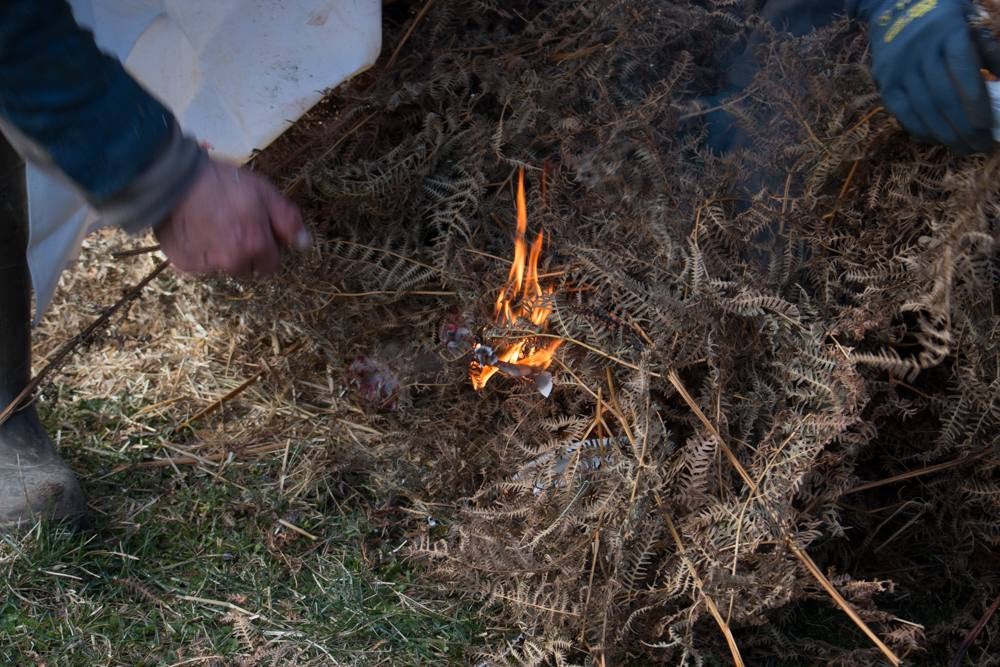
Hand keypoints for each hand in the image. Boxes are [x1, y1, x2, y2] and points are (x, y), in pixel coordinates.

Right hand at [154, 158, 309, 276]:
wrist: (171, 178)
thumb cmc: (222, 182)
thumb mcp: (263, 192)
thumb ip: (287, 220)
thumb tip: (304, 245)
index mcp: (255, 246)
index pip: (272, 265)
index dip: (267, 247)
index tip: (258, 230)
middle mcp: (232, 262)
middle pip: (248, 268)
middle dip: (246, 253)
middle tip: (234, 225)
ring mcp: (205, 266)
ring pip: (224, 268)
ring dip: (223, 254)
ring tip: (213, 226)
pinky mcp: (183, 264)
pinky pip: (200, 265)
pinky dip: (201, 252)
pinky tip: (196, 230)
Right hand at [864, 0, 994, 153]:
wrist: (893, 6)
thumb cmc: (942, 15)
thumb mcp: (970, 20)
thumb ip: (989, 50)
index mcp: (947, 33)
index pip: (962, 73)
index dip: (975, 103)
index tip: (988, 126)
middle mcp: (920, 52)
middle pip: (942, 97)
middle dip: (963, 127)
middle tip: (980, 146)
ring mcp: (898, 70)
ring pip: (922, 109)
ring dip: (945, 134)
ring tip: (963, 149)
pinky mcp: (884, 83)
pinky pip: (902, 112)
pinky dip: (920, 129)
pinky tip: (937, 138)